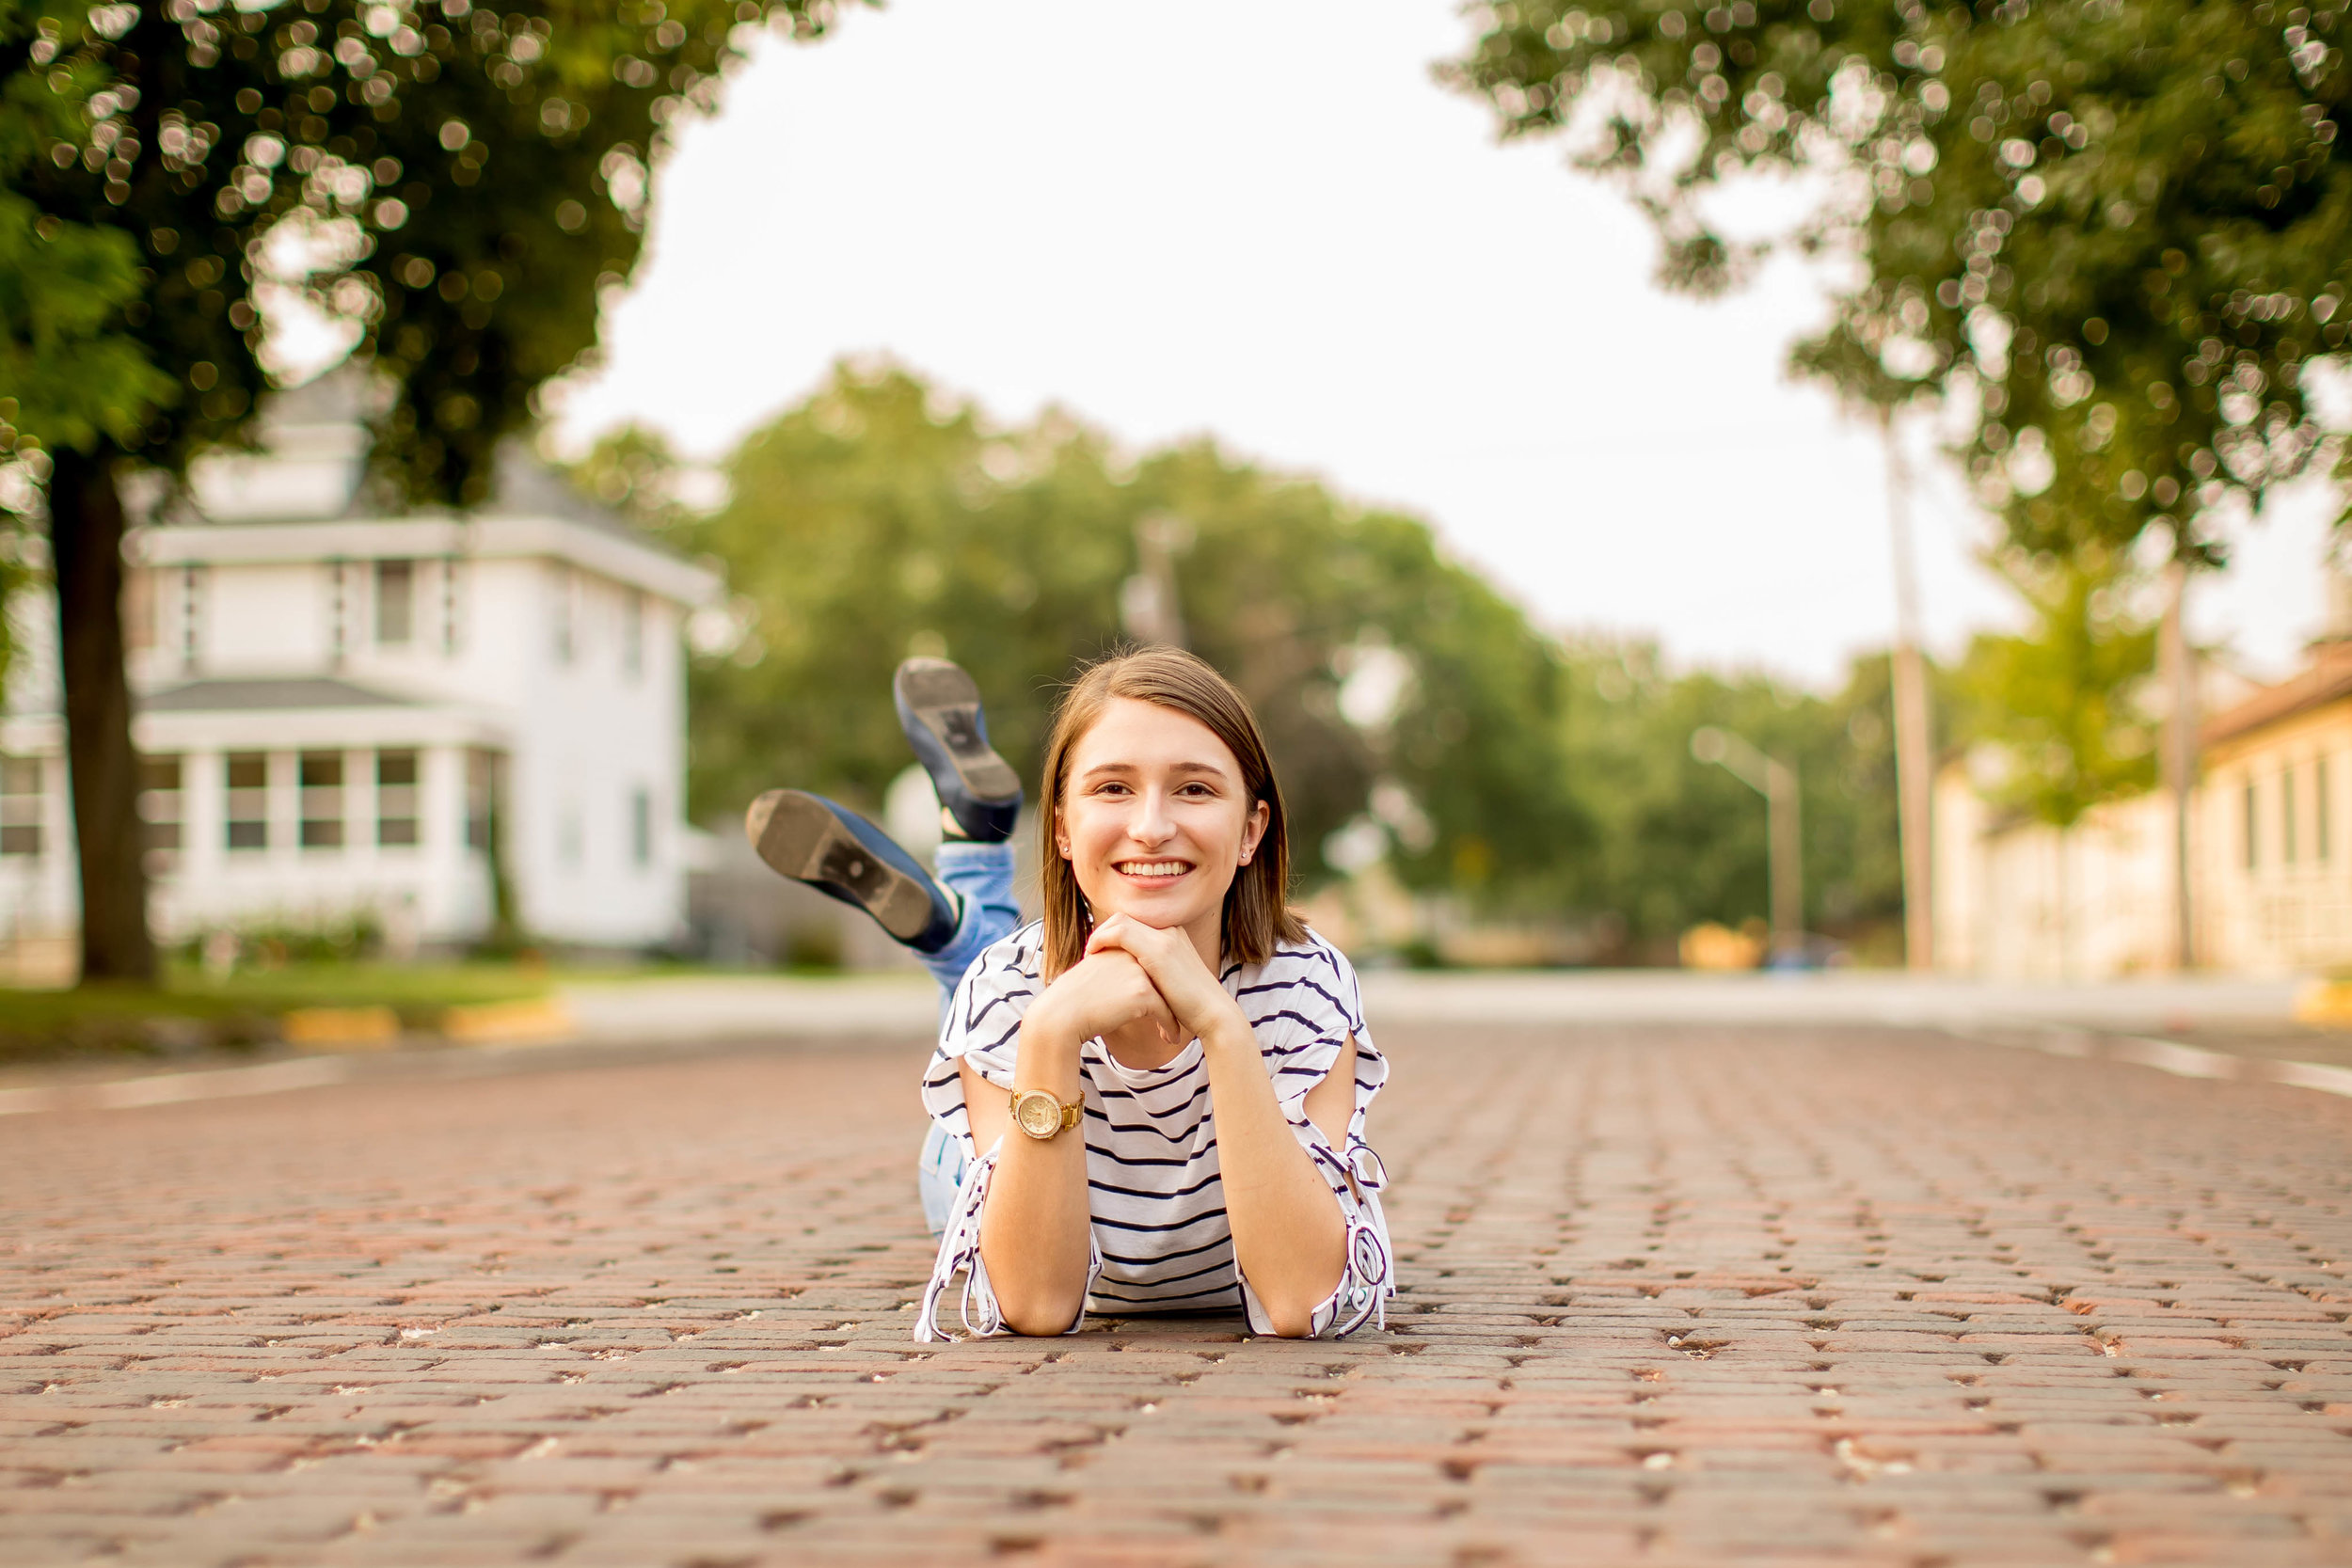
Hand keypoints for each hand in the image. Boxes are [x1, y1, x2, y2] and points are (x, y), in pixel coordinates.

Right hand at [1033, 946, 1179, 1053]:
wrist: (1060, 1015)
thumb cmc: (1072, 999)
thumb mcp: (1094, 973)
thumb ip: (1113, 968)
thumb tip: (1126, 981)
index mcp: (1120, 946)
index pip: (1149, 963)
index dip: (1159, 984)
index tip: (1165, 1001)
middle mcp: (1132, 954)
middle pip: (1161, 977)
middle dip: (1170, 999)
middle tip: (1174, 1016)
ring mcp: (1139, 972)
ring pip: (1167, 995)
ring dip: (1173, 1014)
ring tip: (1172, 1031)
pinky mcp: (1143, 992)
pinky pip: (1165, 1011)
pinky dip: (1170, 1027)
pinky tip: (1171, 1039)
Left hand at [1083, 913, 1243, 1041]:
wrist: (1214, 1014)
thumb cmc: (1193, 1008)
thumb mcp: (1170, 984)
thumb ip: (1154, 975)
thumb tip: (1133, 983)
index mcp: (1173, 936)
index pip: (1134, 924)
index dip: (1112, 934)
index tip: (1099, 952)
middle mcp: (1169, 931)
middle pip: (1125, 918)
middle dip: (1103, 932)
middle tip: (1090, 952)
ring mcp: (1165, 937)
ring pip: (1120, 920)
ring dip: (1099, 935)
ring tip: (1089, 954)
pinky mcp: (1159, 950)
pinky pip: (1120, 933)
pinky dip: (1102, 940)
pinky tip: (1093, 955)